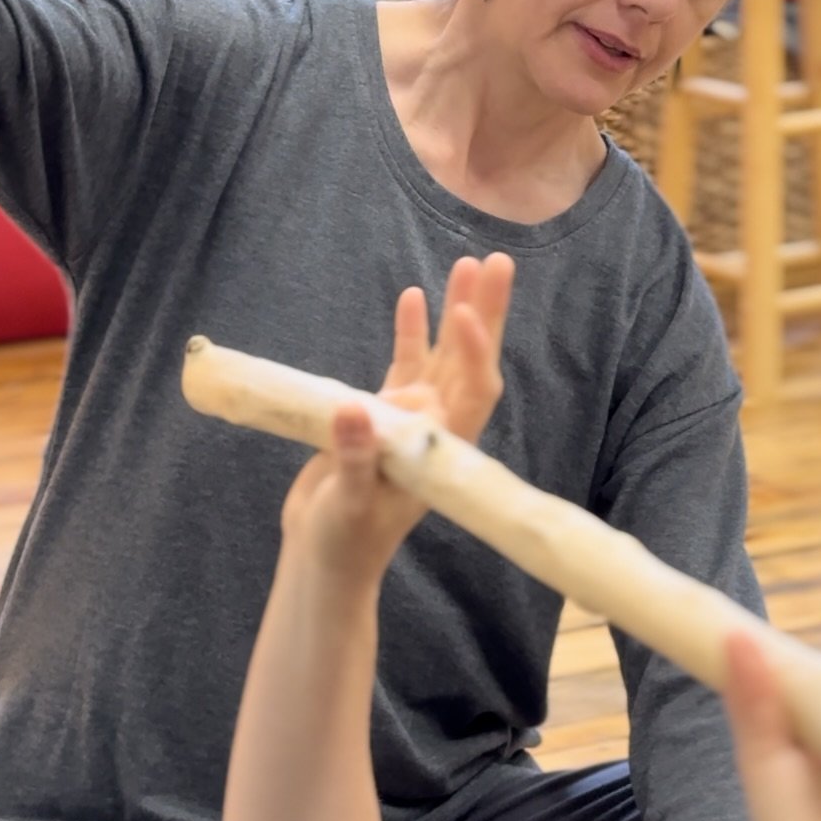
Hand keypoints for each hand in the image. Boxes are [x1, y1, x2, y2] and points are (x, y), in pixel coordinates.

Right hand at [280, 253, 514, 585]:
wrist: (323, 557)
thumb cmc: (343, 543)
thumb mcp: (346, 507)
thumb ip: (352, 460)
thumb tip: (354, 410)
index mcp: (442, 451)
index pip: (473, 391)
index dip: (474, 352)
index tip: (463, 316)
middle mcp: (436, 426)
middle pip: (470, 361)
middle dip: (484, 312)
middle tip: (497, 263)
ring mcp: (412, 416)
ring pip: (442, 355)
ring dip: (454, 311)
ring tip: (465, 264)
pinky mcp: (383, 414)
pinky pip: (405, 364)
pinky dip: (411, 332)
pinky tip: (414, 296)